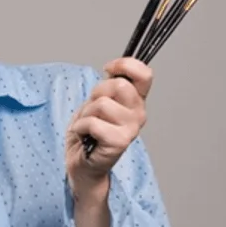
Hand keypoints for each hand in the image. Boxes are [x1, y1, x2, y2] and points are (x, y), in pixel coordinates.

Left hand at [65, 57, 152, 189]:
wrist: (81, 162)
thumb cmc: (89, 131)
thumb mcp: (99, 101)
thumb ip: (109, 86)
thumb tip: (114, 69)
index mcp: (136, 100)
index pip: (145, 74)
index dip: (125, 64)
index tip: (109, 69)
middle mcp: (139, 113)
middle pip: (118, 85)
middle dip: (97, 93)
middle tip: (93, 109)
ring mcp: (131, 129)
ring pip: (102, 104)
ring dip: (86, 113)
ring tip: (87, 125)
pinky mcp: (119, 142)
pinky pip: (93, 123)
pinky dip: (80, 127)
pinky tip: (83, 135)